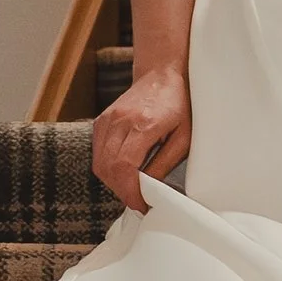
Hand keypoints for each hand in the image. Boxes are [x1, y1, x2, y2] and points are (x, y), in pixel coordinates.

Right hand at [92, 62, 190, 206]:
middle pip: (108, 168)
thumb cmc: (178, 104)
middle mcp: (120, 121)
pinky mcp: (101, 121)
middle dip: (122, 191)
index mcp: (144, 124)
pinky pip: (98, 153)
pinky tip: (123, 172)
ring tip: (132, 188)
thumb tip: (150, 188)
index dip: (130, 192)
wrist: (160, 74)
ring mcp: (108, 119)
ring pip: (99, 163)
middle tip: (138, 200)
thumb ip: (164, 163)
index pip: (125, 167)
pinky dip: (107, 168)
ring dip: (113, 182)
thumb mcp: (183, 137)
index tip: (141, 205)